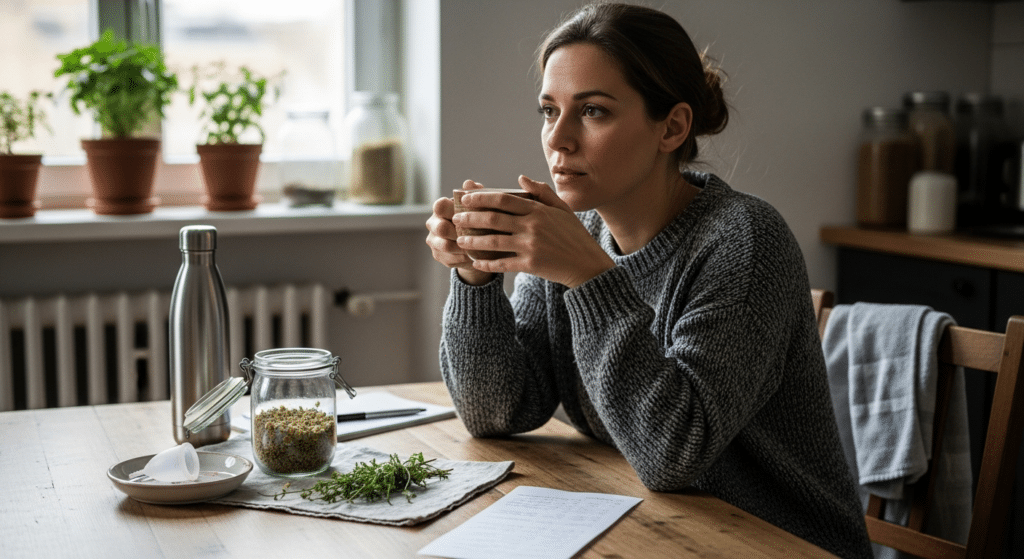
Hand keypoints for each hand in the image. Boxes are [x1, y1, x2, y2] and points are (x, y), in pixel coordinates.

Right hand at [425, 180, 494, 285]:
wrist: (476, 242)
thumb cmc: (477, 218)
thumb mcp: (479, 206)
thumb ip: (475, 194)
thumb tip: (469, 183)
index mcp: (441, 208)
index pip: (440, 206)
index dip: (452, 210)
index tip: (468, 214)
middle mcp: (433, 223)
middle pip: (441, 228)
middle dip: (458, 232)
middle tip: (476, 233)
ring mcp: (434, 240)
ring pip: (445, 246)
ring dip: (463, 246)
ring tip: (478, 246)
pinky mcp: (438, 256)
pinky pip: (450, 259)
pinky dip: (464, 258)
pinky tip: (475, 255)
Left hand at [452, 175, 614, 287]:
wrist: (587, 265)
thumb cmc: (574, 235)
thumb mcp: (562, 209)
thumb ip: (542, 192)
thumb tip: (521, 178)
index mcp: (538, 210)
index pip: (503, 199)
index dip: (481, 197)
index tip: (466, 198)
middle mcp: (532, 226)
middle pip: (493, 218)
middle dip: (470, 217)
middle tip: (456, 218)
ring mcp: (531, 246)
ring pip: (493, 241)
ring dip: (473, 240)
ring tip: (460, 240)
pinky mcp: (530, 265)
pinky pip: (502, 263)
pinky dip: (486, 263)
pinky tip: (475, 262)